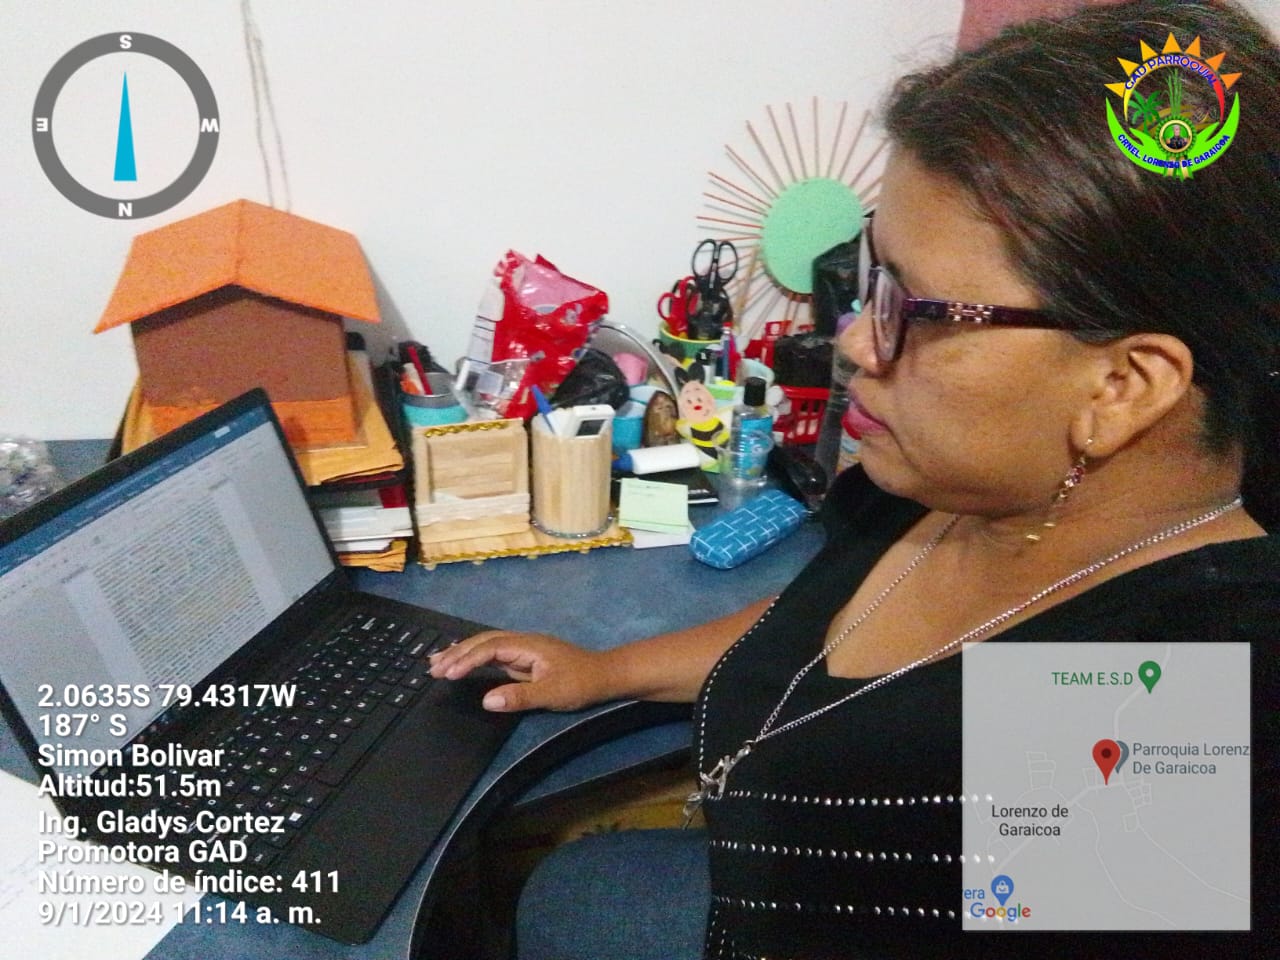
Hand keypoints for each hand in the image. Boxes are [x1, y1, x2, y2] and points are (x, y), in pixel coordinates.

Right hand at [428, 630, 614, 712]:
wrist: (606, 675)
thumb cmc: (581, 684)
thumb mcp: (552, 694)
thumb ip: (520, 696)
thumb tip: (486, 700)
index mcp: (528, 645)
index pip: (490, 648)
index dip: (467, 659)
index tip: (448, 673)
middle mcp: (523, 642)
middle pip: (484, 641)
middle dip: (457, 653)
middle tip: (432, 668)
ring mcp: (523, 648)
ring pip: (487, 645)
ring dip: (462, 653)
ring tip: (436, 663)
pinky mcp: (524, 658)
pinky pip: (494, 654)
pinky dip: (474, 658)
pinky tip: (462, 665)